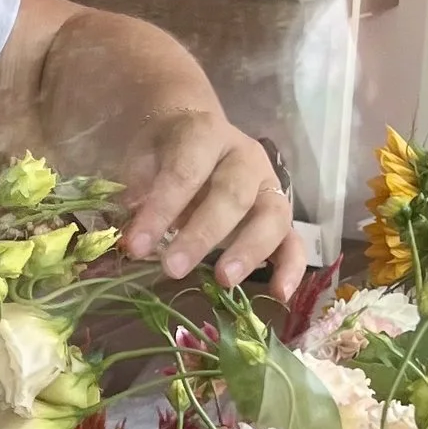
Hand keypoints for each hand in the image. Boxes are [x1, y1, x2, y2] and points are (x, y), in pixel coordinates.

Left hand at [122, 108, 307, 298]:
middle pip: (232, 195)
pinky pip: (294, 241)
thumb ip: (139, 182)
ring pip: (271, 218)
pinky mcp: (280, 216)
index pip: (186, 172)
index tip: (135, 245)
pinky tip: (279, 294)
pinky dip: (291, 268)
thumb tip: (133, 216)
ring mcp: (268, 187)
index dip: (160, 209)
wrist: (197, 134)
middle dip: (202, 235)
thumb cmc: (167, 150)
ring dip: (248, 251)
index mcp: (207, 135)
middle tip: (173, 268)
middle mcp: (245, 158)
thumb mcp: (145, 154)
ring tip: (224, 280)